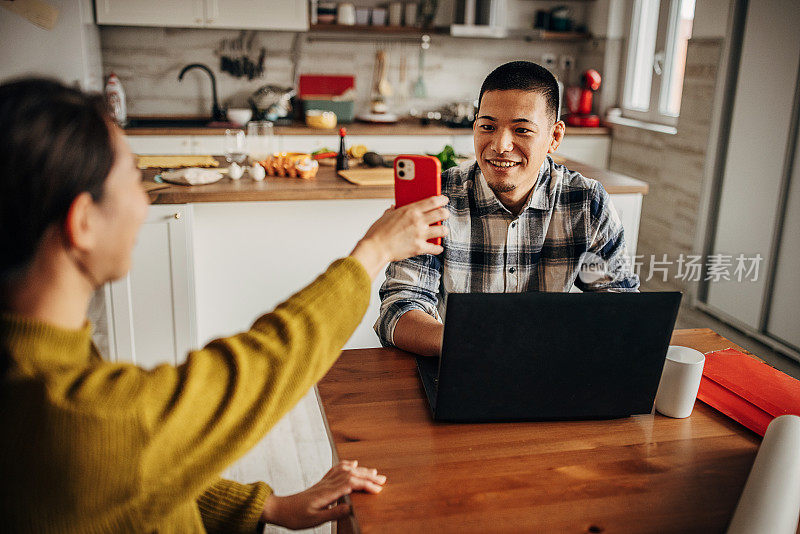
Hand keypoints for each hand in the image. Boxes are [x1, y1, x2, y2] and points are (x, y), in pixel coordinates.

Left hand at [260, 460, 385, 529]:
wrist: (279, 509)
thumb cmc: (295, 516)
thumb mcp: (314, 520)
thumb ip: (333, 513)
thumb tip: (350, 508)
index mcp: (326, 493)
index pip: (351, 484)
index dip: (365, 485)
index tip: (378, 489)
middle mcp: (326, 484)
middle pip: (351, 474)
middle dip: (368, 476)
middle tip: (383, 479)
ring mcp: (323, 482)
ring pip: (345, 470)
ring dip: (361, 470)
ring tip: (374, 472)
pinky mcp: (321, 483)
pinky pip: (336, 469)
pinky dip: (347, 465)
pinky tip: (353, 464)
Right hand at [350, 195, 449, 277]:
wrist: (375, 249)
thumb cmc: (378, 233)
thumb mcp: (386, 216)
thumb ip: (393, 211)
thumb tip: (394, 208)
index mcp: (410, 210)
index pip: (432, 201)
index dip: (442, 199)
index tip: (444, 200)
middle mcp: (418, 221)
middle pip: (442, 214)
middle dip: (446, 214)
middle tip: (445, 215)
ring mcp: (420, 235)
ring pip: (443, 230)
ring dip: (444, 230)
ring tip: (442, 231)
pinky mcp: (419, 248)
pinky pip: (436, 248)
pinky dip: (437, 248)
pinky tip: (437, 247)